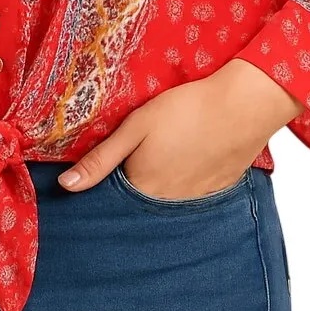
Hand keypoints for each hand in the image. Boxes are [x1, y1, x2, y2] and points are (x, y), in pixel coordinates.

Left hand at [57, 60, 304, 196]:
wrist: (242, 107)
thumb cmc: (186, 110)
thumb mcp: (136, 127)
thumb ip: (101, 159)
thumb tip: (66, 187)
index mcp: (142, 187)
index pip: (113, 197)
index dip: (106, 183)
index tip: (103, 167)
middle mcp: (166, 203)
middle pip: (139, 201)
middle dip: (132, 186)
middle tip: (140, 154)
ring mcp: (194, 200)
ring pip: (165, 200)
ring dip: (159, 186)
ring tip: (164, 155)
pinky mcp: (216, 191)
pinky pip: (191, 196)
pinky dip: (184, 183)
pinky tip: (188, 159)